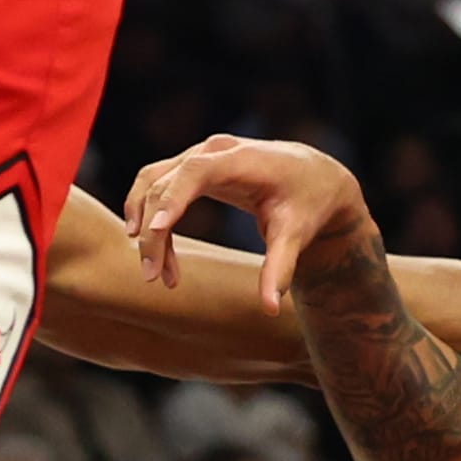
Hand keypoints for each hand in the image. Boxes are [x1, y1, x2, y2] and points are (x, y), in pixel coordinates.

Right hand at [122, 131, 369, 303]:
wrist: (315, 177)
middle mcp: (213, 151)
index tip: (156, 231)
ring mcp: (199, 155)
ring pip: (153, 182)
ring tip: (157, 273)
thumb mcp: (297, 234)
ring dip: (145, 224)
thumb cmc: (307, 202)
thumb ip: (280, 268)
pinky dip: (151, 216)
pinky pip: (159, 186)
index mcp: (241, 159)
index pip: (195, 172)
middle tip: (153, 277)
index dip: (172, 198)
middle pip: (165, 183)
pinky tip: (156, 250)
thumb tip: (270, 309)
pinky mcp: (193, 167)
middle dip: (153, 231)